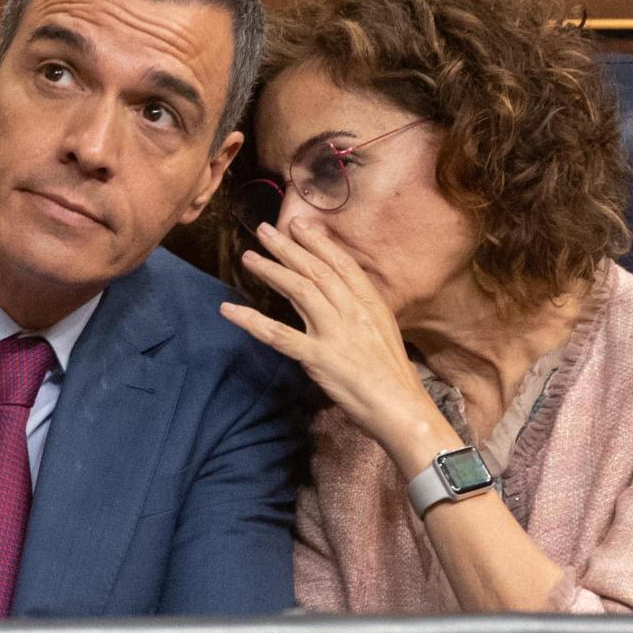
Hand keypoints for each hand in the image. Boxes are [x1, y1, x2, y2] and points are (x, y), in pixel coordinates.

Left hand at [220, 219, 449, 457]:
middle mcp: (353, 312)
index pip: (342, 264)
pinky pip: (279, 335)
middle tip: (264, 230)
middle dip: (289, 247)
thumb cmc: (393, 376)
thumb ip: (360, 312)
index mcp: (371, 305)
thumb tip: (337, 296)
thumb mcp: (383, 332)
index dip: (318, 242)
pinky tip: (229, 310)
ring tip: (249, 257)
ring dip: (271, 271)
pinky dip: (251, 321)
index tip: (298, 224)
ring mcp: (336, 334)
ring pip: (299, 291)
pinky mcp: (320, 358)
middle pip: (316, 271)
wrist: (403, 409)